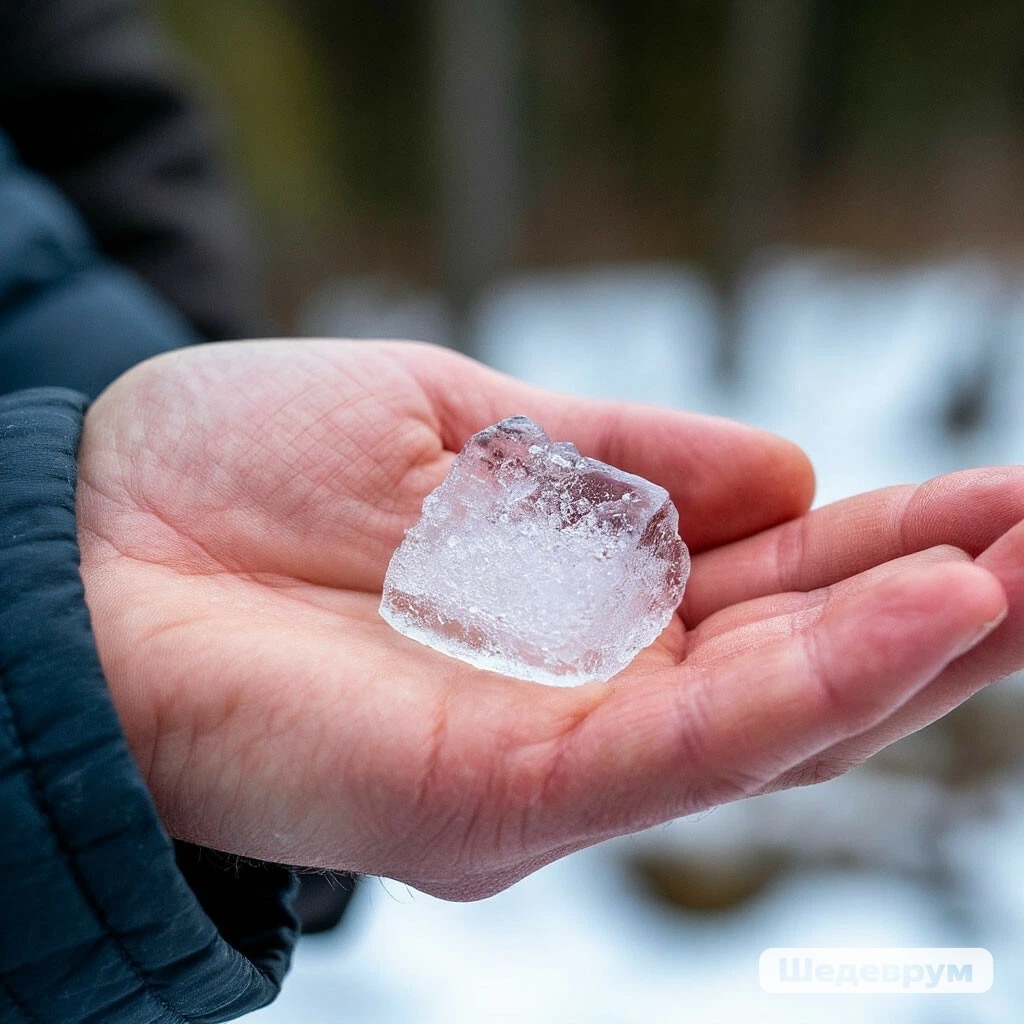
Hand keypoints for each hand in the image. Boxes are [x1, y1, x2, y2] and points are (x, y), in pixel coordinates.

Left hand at [76, 340, 1021, 899]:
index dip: (886, 538)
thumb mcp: (457, 420)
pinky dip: (808, 690)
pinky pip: (679, 751)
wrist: (88, 539)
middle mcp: (584, 693)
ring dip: (914, 650)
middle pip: (792, 662)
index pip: (765, 580)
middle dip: (939, 603)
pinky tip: (925, 618)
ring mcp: (549, 758)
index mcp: (578, 601)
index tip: (995, 496)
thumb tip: (782, 470)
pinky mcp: (494, 799)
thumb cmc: (248, 472)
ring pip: (768, 718)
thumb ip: (616, 458)